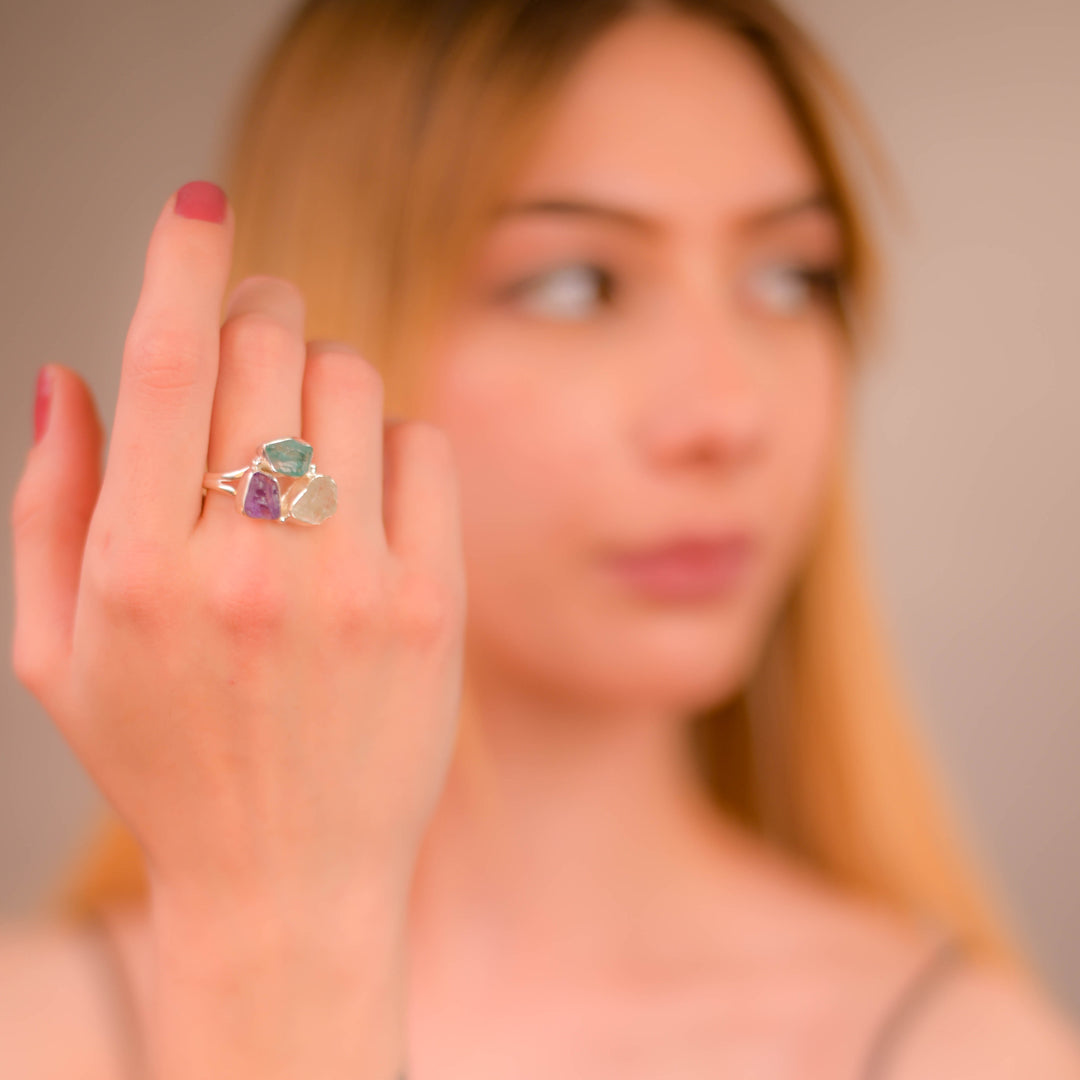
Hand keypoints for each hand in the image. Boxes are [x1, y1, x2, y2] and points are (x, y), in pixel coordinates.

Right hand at [10, 181, 466, 919]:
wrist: (287, 875)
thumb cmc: (165, 762)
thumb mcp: (58, 654)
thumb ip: (46, 506)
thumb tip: (68, 375)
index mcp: (140, 571)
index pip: (163, 363)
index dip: (180, 259)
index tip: (198, 199)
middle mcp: (250, 567)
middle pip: (268, 352)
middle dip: (257, 319)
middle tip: (253, 344)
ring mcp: (353, 585)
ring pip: (353, 384)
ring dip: (321, 383)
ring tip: (302, 445)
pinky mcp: (430, 605)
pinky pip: (424, 449)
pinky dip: (390, 446)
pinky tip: (364, 500)